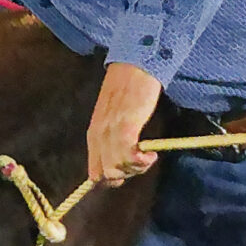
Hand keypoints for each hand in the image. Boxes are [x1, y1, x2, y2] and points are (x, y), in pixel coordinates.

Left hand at [88, 62, 164, 184]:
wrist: (135, 65)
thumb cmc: (128, 89)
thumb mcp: (113, 117)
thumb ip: (112, 136)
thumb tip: (121, 159)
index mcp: (94, 135)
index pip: (94, 173)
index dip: (112, 179)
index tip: (130, 170)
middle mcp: (98, 136)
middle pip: (107, 175)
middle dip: (127, 175)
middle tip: (142, 161)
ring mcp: (110, 132)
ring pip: (117, 169)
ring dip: (136, 168)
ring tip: (149, 156)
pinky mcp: (125, 126)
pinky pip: (128, 155)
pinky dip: (141, 161)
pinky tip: (152, 154)